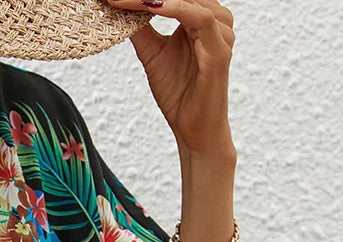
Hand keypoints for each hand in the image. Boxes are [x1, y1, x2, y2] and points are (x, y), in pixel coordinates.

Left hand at [105, 0, 235, 155]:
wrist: (193, 129)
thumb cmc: (178, 93)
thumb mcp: (152, 55)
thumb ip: (141, 30)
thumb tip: (122, 8)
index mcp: (201, 18)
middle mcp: (215, 21)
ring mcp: (220, 34)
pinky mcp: (220, 51)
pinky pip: (200, 19)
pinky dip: (176, 8)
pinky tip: (151, 5)